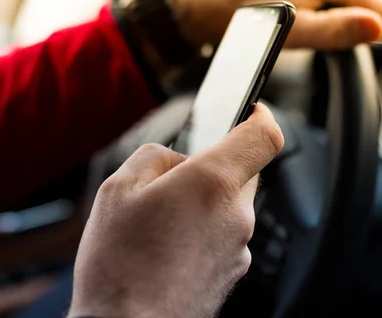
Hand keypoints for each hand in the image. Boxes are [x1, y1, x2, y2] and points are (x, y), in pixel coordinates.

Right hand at [68, 104, 283, 317]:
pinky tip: (171, 247)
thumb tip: (176, 160)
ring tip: (163, 224)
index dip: (261, 117)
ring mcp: (239, 247)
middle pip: (244, 171)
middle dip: (215, 167)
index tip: (252, 111)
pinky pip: (226, 235)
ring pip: (231, 205)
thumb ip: (155, 157)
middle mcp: (236, 214)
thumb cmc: (120, 266)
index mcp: (213, 183)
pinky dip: (206, 231)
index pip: (264, 136)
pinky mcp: (233, 272)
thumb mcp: (118, 190)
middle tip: (175, 181)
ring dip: (206, 202)